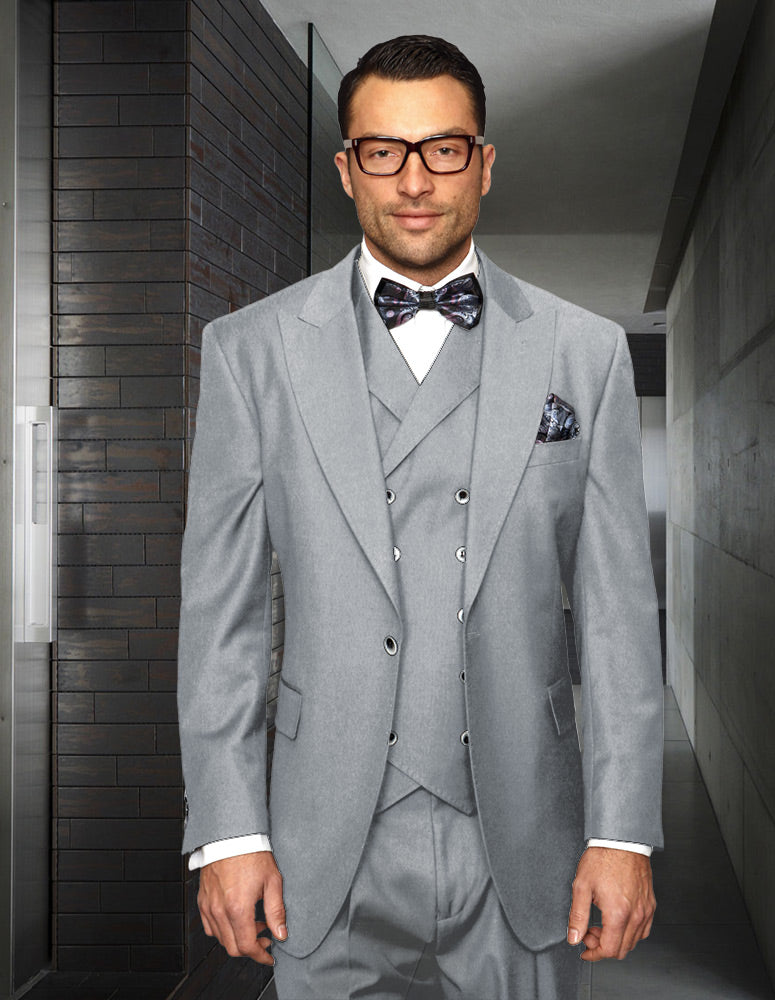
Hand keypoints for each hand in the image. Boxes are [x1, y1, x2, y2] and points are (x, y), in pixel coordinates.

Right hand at [198, 851, 286, 964]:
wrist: (231, 835)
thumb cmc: (251, 853)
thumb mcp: (272, 881)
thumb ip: (277, 911)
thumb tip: (281, 933)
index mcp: (238, 908)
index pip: (247, 946)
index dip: (261, 955)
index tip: (269, 955)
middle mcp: (220, 910)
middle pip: (232, 947)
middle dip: (251, 949)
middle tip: (265, 938)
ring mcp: (209, 906)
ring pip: (220, 939)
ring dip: (237, 939)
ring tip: (253, 924)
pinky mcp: (203, 900)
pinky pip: (209, 926)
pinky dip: (222, 930)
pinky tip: (235, 919)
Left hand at [567, 846, 655, 960]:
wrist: (622, 840)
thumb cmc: (603, 857)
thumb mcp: (582, 885)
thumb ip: (577, 915)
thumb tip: (573, 937)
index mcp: (618, 913)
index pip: (609, 949)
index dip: (594, 953)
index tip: (584, 948)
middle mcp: (635, 914)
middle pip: (622, 949)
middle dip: (602, 946)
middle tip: (589, 931)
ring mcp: (645, 910)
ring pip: (634, 941)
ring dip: (616, 940)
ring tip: (601, 924)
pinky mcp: (650, 904)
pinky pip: (644, 929)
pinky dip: (630, 932)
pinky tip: (618, 921)